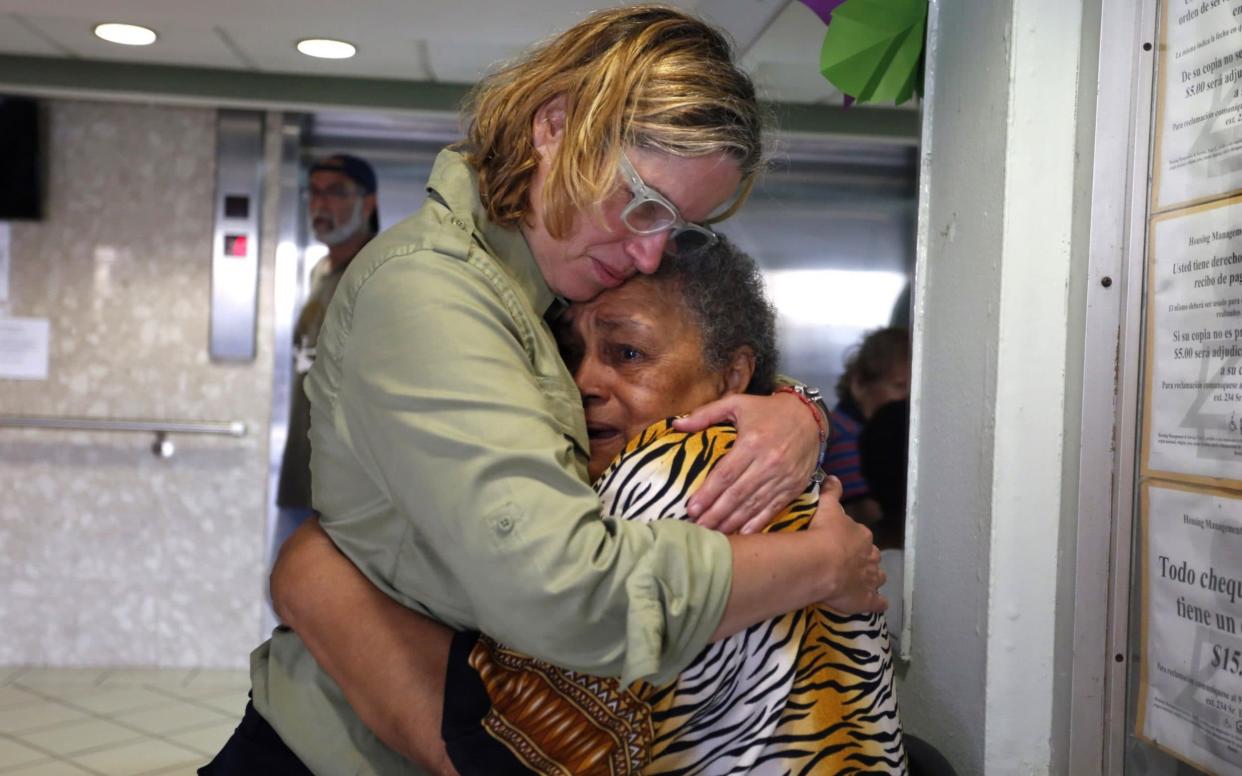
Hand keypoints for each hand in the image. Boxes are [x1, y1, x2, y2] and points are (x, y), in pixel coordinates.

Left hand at [673, 391, 820, 533]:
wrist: (809, 416)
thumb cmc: (767, 410)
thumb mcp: (736, 404)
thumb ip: (706, 413)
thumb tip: (676, 424)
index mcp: (752, 442)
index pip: (725, 474)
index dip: (708, 493)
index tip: (692, 508)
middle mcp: (768, 462)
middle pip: (737, 494)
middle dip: (716, 513)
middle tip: (698, 527)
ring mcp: (783, 477)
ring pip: (753, 505)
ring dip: (732, 521)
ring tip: (714, 533)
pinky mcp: (794, 486)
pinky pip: (773, 508)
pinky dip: (758, 523)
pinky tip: (742, 533)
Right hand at [811, 478, 886, 613]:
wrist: (822, 563)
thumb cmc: (824, 533)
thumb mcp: (827, 508)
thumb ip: (831, 493)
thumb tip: (834, 478)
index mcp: (862, 536)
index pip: (862, 536)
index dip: (854, 540)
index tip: (844, 542)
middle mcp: (870, 557)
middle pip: (873, 557)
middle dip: (866, 559)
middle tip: (851, 562)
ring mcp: (870, 579)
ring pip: (878, 578)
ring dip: (873, 579)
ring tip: (864, 582)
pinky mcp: (866, 600)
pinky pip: (878, 603)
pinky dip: (879, 603)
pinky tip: (879, 605)